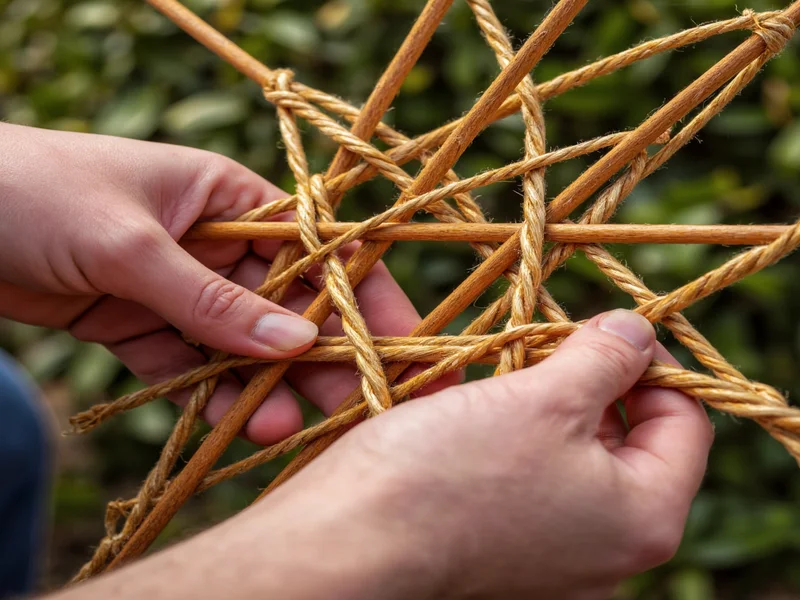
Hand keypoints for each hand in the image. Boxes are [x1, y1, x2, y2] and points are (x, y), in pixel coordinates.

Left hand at [0, 123, 456, 443]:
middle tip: (356, 408)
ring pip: (243, 344)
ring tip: (287, 429)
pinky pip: (194, 366)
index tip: (404, 345)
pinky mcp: (145, 326)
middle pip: (287, 305)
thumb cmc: (34, 192)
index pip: (316, 249)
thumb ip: (214, 301)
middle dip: (322, 355)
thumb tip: (301, 343)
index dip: (364, 297)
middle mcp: (216, 243)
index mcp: (229, 197)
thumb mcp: (132, 245)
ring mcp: (182, 288)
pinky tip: (241, 422)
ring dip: (268, 385)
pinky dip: (215, 394)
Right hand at [55, 310, 712, 599]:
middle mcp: (606, 550)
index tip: (606, 324)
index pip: (685, 421)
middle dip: (590, 379)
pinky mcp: (503, 550)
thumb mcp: (545, 398)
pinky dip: (512, 436)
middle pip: (626, 439)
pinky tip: (475, 408)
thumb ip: (607, 358)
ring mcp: (553, 556)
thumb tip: (641, 331)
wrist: (347, 541)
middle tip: (546, 340)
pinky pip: (528, 479)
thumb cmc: (451, 471)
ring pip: (570, 455)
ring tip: (503, 368)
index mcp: (642, 517)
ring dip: (544, 402)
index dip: (652, 360)